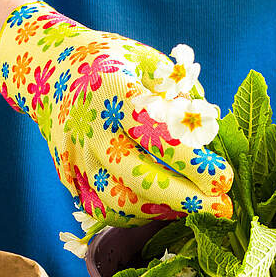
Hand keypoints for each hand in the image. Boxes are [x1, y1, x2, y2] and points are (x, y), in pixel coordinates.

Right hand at [0, 2, 233, 225]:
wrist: (51, 67)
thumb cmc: (114, 61)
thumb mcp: (149, 61)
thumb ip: (181, 94)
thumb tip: (211, 133)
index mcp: (115, 93)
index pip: (158, 136)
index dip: (193, 163)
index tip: (223, 179)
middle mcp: (92, 128)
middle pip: (139, 177)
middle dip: (185, 199)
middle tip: (222, 209)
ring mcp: (77, 156)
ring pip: (119, 201)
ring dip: (162, 210)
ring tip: (194, 207)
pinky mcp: (68, 174)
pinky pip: (101, 207)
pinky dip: (134, 215)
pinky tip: (161, 208)